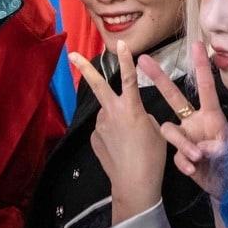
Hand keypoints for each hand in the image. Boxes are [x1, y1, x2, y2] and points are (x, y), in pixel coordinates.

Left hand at [69, 40, 166, 224]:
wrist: (135, 184)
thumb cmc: (152, 156)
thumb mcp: (156, 130)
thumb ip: (141, 114)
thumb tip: (130, 113)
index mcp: (131, 108)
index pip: (129, 78)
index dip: (126, 59)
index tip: (121, 43)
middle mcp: (111, 112)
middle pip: (96, 85)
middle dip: (84, 68)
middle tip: (72, 54)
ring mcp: (100, 126)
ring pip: (107, 113)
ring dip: (115, 118)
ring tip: (129, 140)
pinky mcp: (95, 139)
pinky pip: (105, 129)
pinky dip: (112, 134)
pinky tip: (120, 148)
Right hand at [139, 41, 227, 198]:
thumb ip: (220, 146)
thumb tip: (203, 147)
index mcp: (212, 115)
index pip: (206, 87)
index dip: (202, 66)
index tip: (198, 44)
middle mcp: (196, 122)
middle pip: (174, 97)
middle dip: (159, 78)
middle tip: (143, 59)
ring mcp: (186, 138)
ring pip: (170, 130)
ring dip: (183, 144)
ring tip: (198, 158)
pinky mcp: (181, 156)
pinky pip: (176, 156)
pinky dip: (185, 164)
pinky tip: (195, 171)